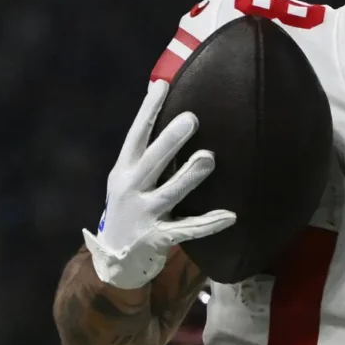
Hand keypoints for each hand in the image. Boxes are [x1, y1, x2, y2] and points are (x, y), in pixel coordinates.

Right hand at [82, 81, 235, 288]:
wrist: (114, 258)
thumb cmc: (131, 206)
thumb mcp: (129, 177)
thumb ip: (146, 151)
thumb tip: (162, 107)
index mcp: (124, 170)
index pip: (136, 135)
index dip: (148, 110)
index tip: (161, 85)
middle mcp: (131, 189)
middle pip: (152, 161)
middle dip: (170, 140)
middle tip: (192, 118)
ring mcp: (144, 215)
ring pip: (170, 193)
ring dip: (190, 176)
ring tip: (209, 157)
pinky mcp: (158, 238)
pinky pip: (188, 229)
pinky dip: (209, 223)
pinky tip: (230, 216)